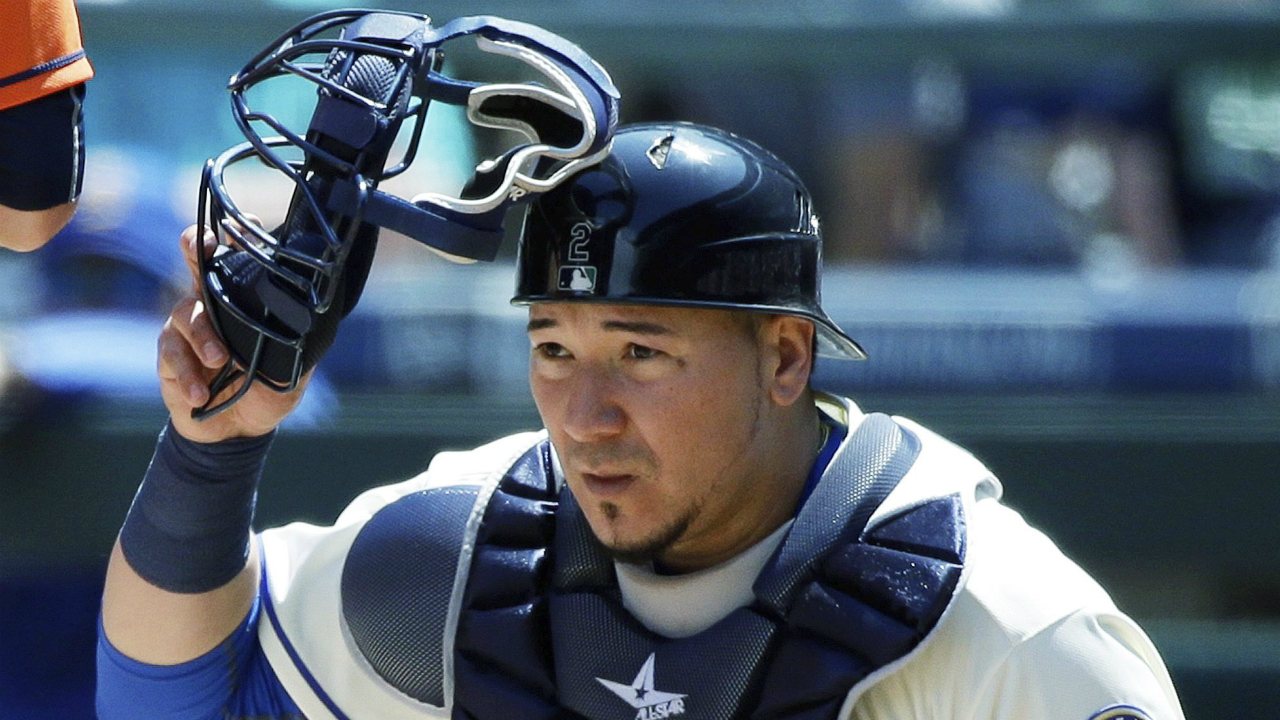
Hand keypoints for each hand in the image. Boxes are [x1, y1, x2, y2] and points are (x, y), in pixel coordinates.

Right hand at [157, 222, 310, 442]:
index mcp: (244, 300)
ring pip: (186, 312)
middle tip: (204, 248)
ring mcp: (187, 327)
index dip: (240, 237)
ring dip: (203, 335)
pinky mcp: (170, 356)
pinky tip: (201, 393)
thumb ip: (299, 345)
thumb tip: (315, 323)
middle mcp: (212, 303)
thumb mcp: (292, 370)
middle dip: (198, 247)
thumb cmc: (265, 389)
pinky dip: (188, 374)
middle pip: (198, 262)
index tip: (246, 223)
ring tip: (221, 361)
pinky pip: (173, 355)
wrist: (238, 430)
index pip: (241, 259)